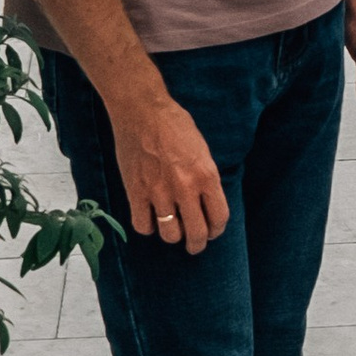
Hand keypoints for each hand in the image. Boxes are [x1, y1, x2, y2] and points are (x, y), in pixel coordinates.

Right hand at [112, 91, 227, 255]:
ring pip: (170, 235)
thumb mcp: (203, 150)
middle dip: (198, 244)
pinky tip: (151, 219)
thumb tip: (206, 202)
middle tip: (195, 244)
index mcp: (206, 176)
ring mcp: (158, 192)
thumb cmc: (174, 124)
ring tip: (173, 230)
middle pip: (196, 233)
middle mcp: (185, 188)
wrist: (142, 111)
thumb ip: (206, 178)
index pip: (219, 218)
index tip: (212, 231)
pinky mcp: (136, 191)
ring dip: (173, 236)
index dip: (217, 230)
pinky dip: (148, 227)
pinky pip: (143, 225)